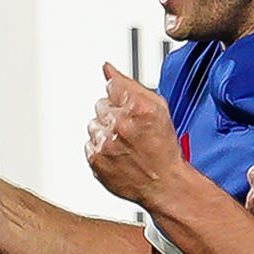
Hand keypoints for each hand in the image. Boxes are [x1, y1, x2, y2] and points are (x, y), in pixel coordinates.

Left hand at [83, 65, 185, 205]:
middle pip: (101, 105)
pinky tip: (118, 153)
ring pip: (93, 124)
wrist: (164, 184)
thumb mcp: (158, 108)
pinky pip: (89, 144)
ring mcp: (105, 143)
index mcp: (136, 108)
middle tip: (131, 129)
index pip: (112, 86)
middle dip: (114, 114)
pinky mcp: (95, 160)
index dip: (122, 97)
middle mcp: (119, 124)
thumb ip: (130, 85)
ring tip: (124, 143)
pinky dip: (101, 148)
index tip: (129, 106)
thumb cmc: (164, 148)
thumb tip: (108, 69)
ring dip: (106, 131)